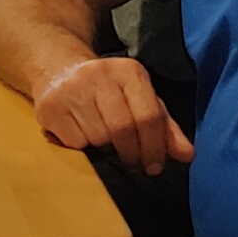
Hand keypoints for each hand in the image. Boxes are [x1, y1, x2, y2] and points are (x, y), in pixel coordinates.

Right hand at [35, 52, 189, 171]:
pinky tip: (82, 135)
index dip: (154, 147)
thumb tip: (187, 155)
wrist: (59, 70)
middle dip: (131, 153)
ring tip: (104, 141)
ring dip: (105, 149)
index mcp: (129, 72)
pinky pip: (74, 142)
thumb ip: (165, 127)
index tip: (155, 165)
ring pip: (97, 137)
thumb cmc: (109, 92)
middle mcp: (100, 75)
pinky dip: (82, 147)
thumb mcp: (141, 100)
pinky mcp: (50, 106)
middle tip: (132, 162)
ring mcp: (72, 90)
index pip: (149, 115)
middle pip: (123, 129)